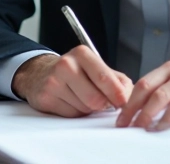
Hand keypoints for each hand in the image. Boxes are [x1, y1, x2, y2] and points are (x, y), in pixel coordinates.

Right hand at [11, 47, 132, 116]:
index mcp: (82, 54)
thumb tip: (129, 98)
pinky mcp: (46, 98)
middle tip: (102, 101)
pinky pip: (70, 115)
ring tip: (81, 97)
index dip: (117, 95)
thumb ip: (118, 81)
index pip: (104, 78)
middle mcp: (66, 64)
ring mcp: (53, 81)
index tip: (122, 103)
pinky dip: (74, 112)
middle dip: (102, 105)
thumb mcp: (97, 67)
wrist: (41, 73)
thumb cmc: (75, 72)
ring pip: (84, 109)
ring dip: (87, 109)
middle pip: (95, 99)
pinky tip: (69, 101)